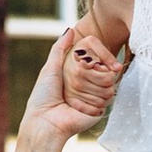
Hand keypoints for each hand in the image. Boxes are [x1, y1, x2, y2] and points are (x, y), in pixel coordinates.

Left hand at [22, 26, 111, 148]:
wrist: (45, 122)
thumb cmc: (43, 96)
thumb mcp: (50, 68)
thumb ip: (60, 48)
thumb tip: (70, 29)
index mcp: (79, 71)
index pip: (98, 56)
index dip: (101, 55)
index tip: (96, 57)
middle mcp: (90, 82)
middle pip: (104, 67)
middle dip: (88, 73)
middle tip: (70, 84)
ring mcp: (98, 94)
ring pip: (107, 81)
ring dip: (87, 88)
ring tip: (70, 98)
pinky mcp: (101, 108)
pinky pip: (107, 95)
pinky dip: (90, 98)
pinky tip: (76, 106)